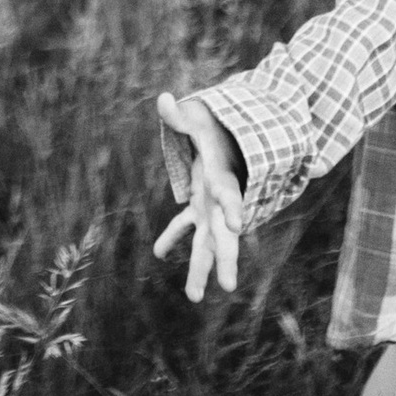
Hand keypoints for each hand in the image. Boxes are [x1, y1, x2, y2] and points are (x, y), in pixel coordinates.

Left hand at [153, 91, 246, 302]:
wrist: (226, 134)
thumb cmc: (212, 125)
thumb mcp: (197, 117)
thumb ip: (179, 113)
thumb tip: (162, 98)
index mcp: (223, 178)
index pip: (231, 198)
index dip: (235, 211)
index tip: (238, 229)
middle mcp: (219, 200)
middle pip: (225, 235)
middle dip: (225, 259)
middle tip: (227, 286)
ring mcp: (210, 207)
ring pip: (207, 244)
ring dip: (201, 268)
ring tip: (195, 297)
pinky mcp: (199, 206)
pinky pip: (186, 227)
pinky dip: (173, 237)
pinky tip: (158, 252)